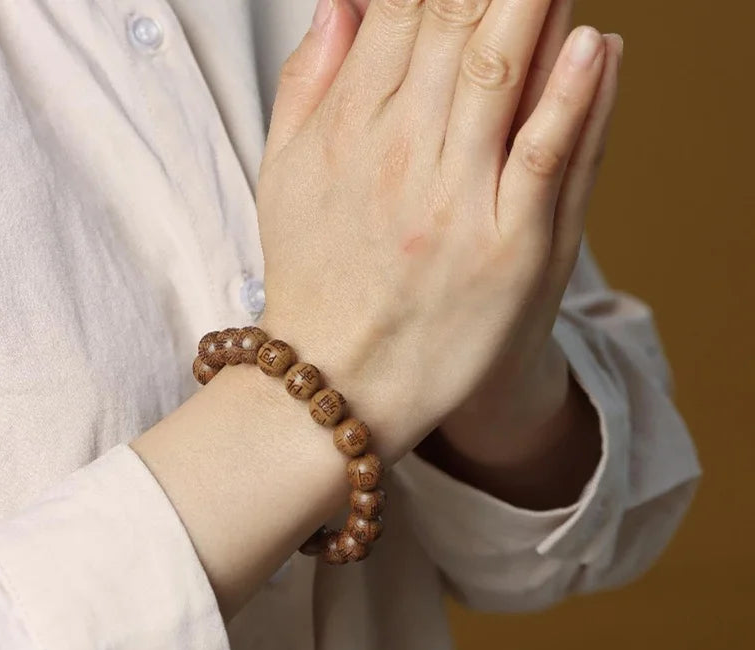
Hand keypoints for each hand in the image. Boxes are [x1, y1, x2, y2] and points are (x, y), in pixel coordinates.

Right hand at [257, 0, 613, 463]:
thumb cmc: (316, 280)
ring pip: (503, 75)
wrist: (339, 384)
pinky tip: (592, 47)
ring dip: (535, 6)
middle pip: (456, 25)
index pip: (400, 10)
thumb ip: (307, 85)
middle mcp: (400, 154)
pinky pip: (545, 158)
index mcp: (346, 130)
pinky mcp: (508, 250)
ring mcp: (457, 202)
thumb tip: (341, 1)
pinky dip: (572, 98)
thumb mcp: (284, 178)